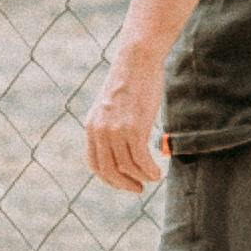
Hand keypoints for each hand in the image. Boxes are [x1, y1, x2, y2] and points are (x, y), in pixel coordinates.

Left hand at [80, 61, 166, 196]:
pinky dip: (149, 170)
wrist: (137, 61)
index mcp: (92, 127)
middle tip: (138, 189)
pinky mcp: (134, 128)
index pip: (95, 163)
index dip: (109, 178)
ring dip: (142, 177)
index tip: (123, 182)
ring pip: (127, 167)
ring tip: (154, 177)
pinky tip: (158, 171)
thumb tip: (122, 144)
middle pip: (108, 170)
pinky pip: (141, 160)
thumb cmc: (130, 81)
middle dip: (124, 184)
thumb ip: (111, 125)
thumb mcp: (112, 106)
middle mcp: (100, 131)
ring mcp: (116, 131)